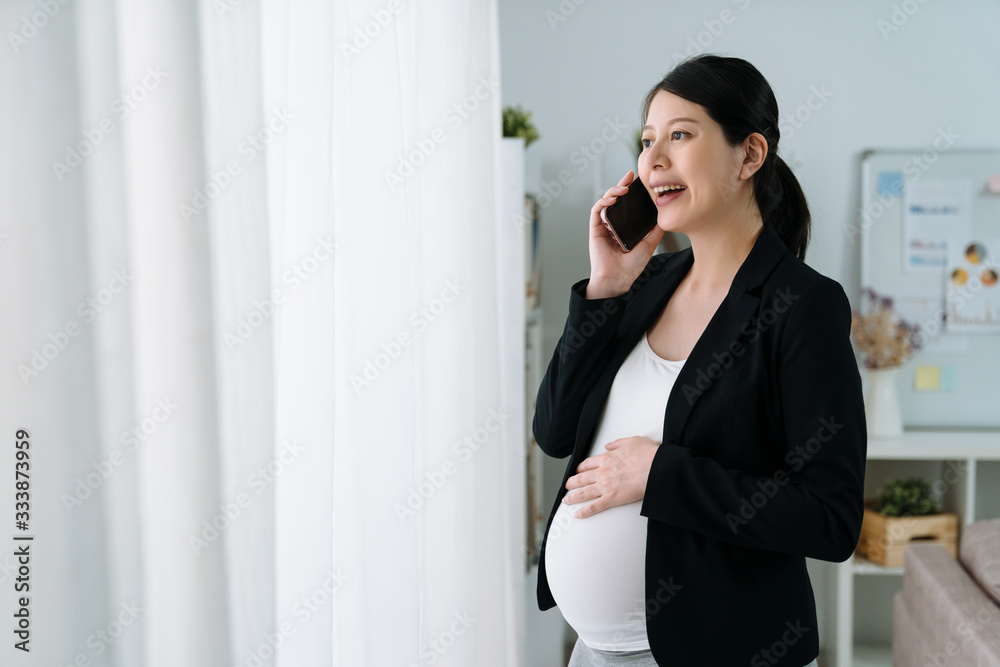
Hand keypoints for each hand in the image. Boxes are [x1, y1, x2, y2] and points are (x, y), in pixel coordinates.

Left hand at [562, 436, 659, 517]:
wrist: (657, 468)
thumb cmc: (648, 455)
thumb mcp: (631, 441)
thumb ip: (617, 444)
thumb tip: (609, 446)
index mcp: (606, 458)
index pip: (587, 464)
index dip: (580, 468)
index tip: (577, 471)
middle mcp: (602, 472)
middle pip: (581, 478)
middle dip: (572, 483)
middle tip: (567, 486)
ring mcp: (606, 486)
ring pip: (583, 492)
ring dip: (572, 497)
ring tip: (566, 500)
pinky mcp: (612, 499)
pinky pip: (594, 506)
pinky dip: (584, 511)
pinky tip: (578, 514)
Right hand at [587, 170, 664, 297]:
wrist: (618, 278)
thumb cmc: (631, 266)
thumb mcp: (649, 244)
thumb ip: (655, 230)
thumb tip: (665, 216)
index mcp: (625, 227)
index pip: (628, 205)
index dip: (632, 191)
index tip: (640, 181)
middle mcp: (614, 224)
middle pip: (616, 199)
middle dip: (622, 185)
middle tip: (631, 176)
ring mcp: (604, 226)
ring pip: (606, 201)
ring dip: (613, 191)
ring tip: (624, 188)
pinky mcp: (595, 229)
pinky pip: (597, 211)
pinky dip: (603, 202)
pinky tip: (612, 199)